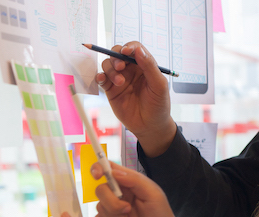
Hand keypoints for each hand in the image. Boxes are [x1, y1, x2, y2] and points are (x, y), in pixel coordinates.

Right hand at [92, 162, 180, 216]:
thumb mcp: (154, 195)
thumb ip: (135, 180)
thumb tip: (113, 172)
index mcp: (129, 182)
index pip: (108, 168)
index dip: (98, 168)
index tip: (97, 175)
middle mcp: (118, 193)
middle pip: (100, 189)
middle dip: (111, 202)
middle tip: (127, 210)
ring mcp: (112, 208)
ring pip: (98, 206)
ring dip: (114, 216)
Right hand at [96, 41, 176, 156]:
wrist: (149, 126)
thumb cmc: (158, 105)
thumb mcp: (159, 85)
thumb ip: (150, 66)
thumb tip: (138, 50)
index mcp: (144, 65)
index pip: (134, 49)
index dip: (129, 47)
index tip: (126, 52)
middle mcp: (130, 70)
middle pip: (117, 54)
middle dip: (116, 57)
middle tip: (120, 67)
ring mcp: (119, 79)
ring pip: (108, 65)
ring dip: (110, 70)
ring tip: (119, 83)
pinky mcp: (110, 90)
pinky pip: (101, 78)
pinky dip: (99, 76)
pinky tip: (102, 79)